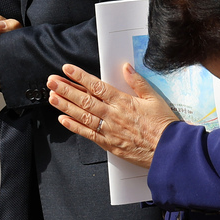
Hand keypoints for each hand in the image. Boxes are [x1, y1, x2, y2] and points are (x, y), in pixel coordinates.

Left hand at [46, 64, 177, 167]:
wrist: (169, 151)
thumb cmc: (164, 125)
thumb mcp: (154, 98)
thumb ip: (138, 82)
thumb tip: (126, 68)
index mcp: (123, 101)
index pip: (96, 86)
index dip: (80, 76)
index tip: (67, 69)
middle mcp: (113, 115)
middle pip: (84, 100)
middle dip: (65, 89)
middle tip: (51, 81)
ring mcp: (109, 130)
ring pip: (82, 116)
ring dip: (65, 106)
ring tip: (52, 97)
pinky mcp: (109, 144)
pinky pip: (87, 134)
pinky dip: (74, 126)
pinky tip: (63, 119)